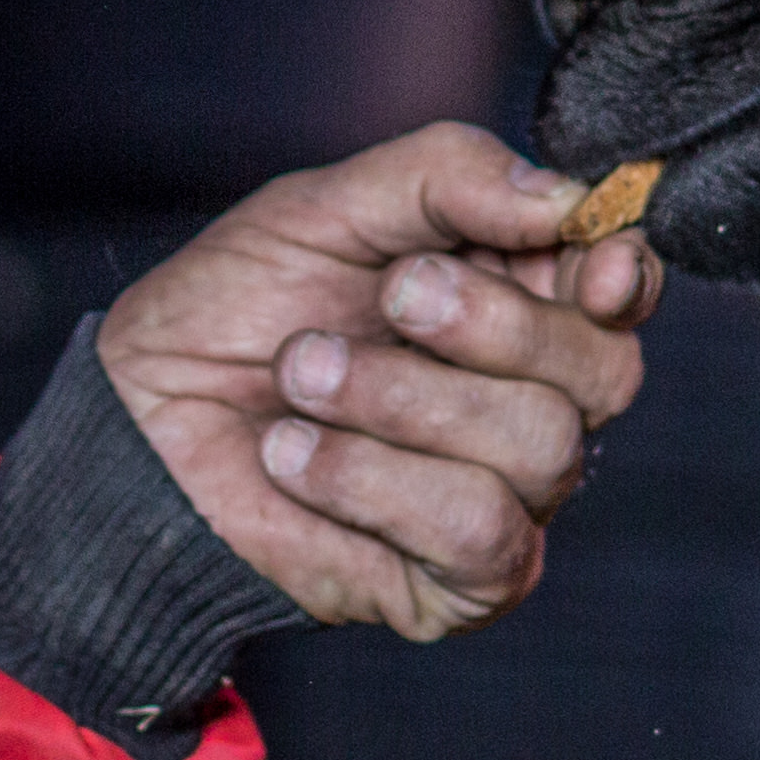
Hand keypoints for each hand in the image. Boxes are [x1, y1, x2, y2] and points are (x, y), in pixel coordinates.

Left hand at [98, 122, 662, 642]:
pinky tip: (296, 455)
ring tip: (301, 377)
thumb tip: (568, 199)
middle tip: (391, 295)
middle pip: (602, 371)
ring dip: (400, 400)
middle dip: (490, 323)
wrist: (137, 427)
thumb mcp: (325, 207)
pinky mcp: (461, 582)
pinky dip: (372, 481)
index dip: (622, 275)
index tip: (593, 260)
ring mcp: (505, 497)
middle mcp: (530, 401)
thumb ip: (446, 176)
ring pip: (541, 448)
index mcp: (516, 301)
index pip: (622, 291)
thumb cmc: (234, 313)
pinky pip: (480, 531)